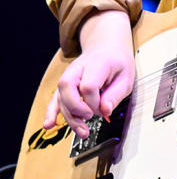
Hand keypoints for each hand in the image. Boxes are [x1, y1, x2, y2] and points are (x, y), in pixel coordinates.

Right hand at [44, 9, 134, 137]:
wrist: (106, 47)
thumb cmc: (117, 62)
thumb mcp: (126, 76)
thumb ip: (116, 94)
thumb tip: (105, 111)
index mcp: (97, 63)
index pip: (88, 85)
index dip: (94, 101)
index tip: (104, 108)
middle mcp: (78, 68)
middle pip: (67, 87)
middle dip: (76, 107)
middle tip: (90, 117)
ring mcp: (69, 76)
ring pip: (60, 96)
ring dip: (69, 116)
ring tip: (82, 131)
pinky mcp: (65, 85)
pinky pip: (55, 98)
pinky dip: (51, 112)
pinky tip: (49, 125)